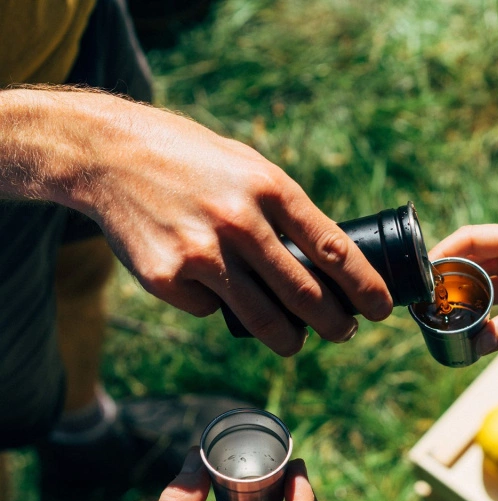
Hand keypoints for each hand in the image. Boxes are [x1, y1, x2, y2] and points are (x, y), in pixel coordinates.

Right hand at [64, 93, 392, 354]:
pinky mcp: (168, 279)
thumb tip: (326, 265)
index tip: (383, 308)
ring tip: (296, 341)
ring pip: (265, 319)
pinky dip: (218, 309)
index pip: (334, 248)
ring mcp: (201, 253)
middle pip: (306, 295)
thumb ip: (285, 211)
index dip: (365, 286)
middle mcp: (239, 221)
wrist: (109, 155)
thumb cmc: (193, 162)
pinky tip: (210, 289)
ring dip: (290, 339)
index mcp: (269, 187)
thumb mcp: (249, 167)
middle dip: (336, 324)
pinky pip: (209, 311)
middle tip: (346, 332)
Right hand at [430, 221, 497, 354]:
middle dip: (447, 279)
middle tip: (426, 304)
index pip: (473, 237)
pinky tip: (466, 322)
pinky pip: (494, 292)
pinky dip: (479, 305)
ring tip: (440, 316)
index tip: (421, 276)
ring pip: (480, 276)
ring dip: (461, 294)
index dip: (442, 253)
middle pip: (471, 257)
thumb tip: (475, 345)